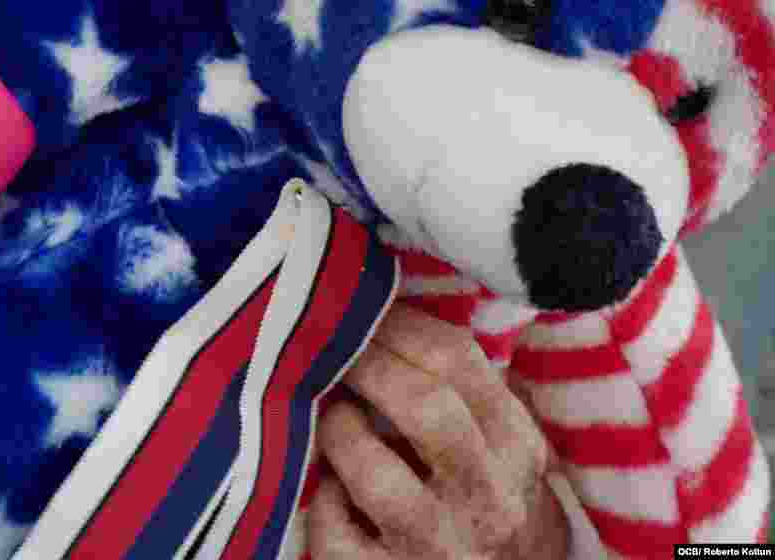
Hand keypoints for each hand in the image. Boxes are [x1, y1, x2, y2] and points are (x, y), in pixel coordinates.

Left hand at [307, 303, 569, 558]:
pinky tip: (326, 487)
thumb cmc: (487, 502)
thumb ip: (469, 388)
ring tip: (330, 415)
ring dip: (339, 431)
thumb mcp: (502, 447)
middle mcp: (487, 502)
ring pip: (375, 475)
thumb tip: (393, 304)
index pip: (460, 362)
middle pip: (425, 408)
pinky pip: (336, 536)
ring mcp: (439, 550)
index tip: (364, 307)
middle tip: (332, 346)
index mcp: (516, 449)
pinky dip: (322, 503)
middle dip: (368, 365)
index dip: (399, 323)